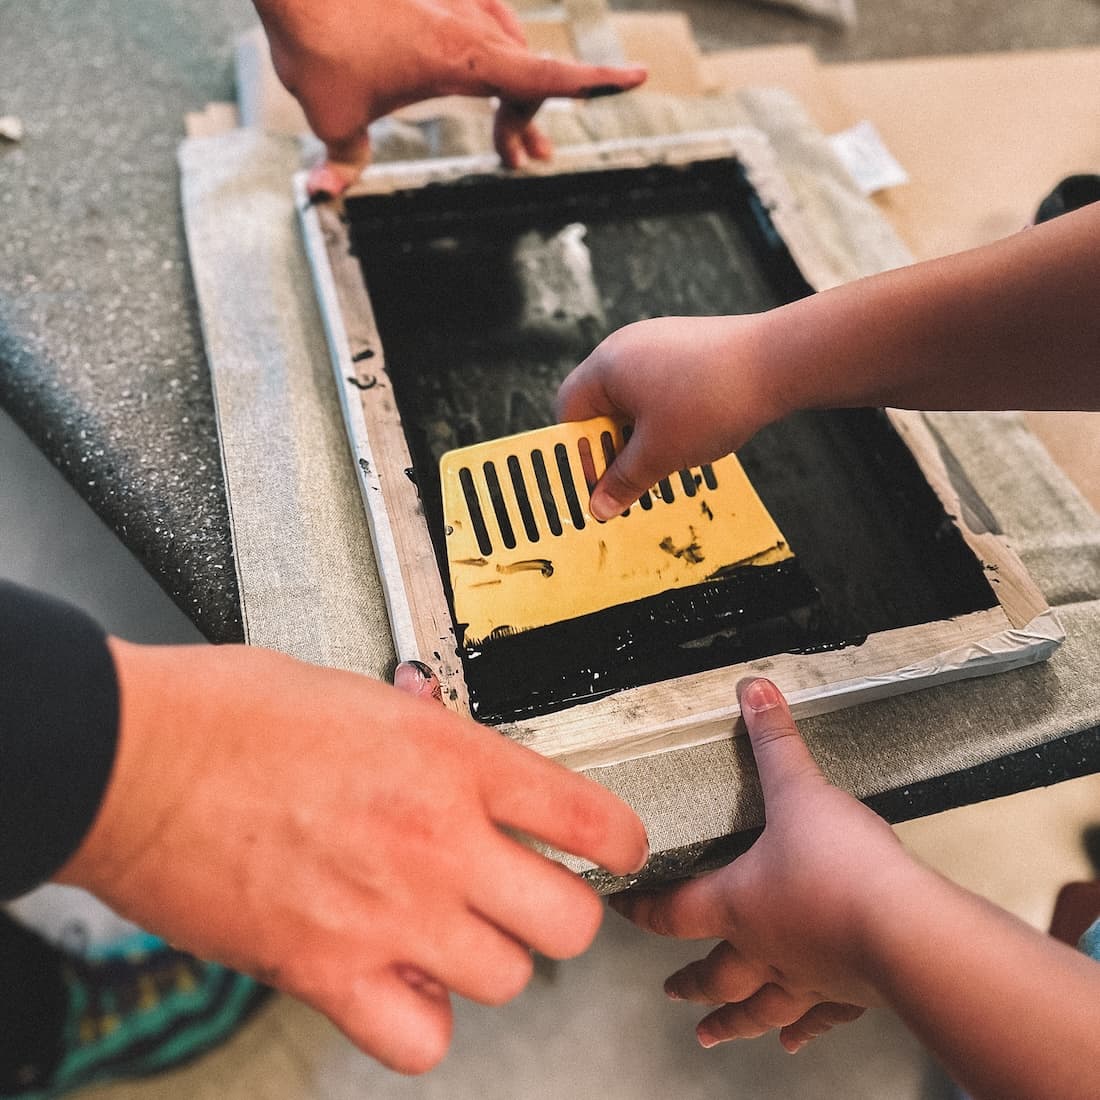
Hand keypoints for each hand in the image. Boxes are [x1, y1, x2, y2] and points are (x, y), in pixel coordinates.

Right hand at [58, 640, 647, 1073]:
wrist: (140, 759)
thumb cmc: (233, 715)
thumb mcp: (356, 694)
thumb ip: (419, 726)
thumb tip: (440, 723)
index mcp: (452, 759)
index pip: (589, 818)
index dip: (623, 842)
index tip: (618, 851)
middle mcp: (437, 841)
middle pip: (568, 923)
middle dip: (560, 916)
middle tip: (532, 900)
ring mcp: (390, 914)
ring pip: (504, 980)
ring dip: (487, 962)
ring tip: (450, 935)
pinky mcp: (328, 971)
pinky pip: (419, 1040)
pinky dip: (419, 1022)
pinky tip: (397, 984)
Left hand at [253, 0, 646, 195]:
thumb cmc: (316, 41)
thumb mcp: (330, 117)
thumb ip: (341, 159)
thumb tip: (323, 193)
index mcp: (466, 58)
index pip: (548, 76)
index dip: (596, 83)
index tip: (638, 77)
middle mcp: (471, 24)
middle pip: (527, 77)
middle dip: (528, 124)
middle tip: (525, 162)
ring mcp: (456, 2)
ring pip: (507, 51)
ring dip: (510, 94)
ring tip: (509, 140)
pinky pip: (483, 26)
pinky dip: (488, 59)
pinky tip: (471, 76)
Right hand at [556, 315, 788, 519]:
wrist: (778, 362)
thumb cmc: (709, 402)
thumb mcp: (659, 454)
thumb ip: (623, 482)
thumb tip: (598, 508)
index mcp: (606, 366)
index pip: (569, 412)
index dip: (581, 453)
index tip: (603, 483)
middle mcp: (627, 347)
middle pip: (601, 406)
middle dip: (615, 447)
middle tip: (634, 481)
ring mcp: (659, 343)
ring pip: (635, 401)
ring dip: (643, 436)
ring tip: (667, 463)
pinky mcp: (688, 347)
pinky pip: (662, 388)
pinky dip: (667, 417)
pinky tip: (692, 437)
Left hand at [611, 678, 913, 1052]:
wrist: (909, 931)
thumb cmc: (845, 871)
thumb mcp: (800, 790)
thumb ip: (775, 740)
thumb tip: (753, 691)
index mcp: (738, 905)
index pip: (673, 910)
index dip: (643, 909)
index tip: (622, 911)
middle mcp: (767, 949)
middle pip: (716, 974)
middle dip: (691, 983)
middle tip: (673, 993)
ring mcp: (809, 977)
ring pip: (760, 1007)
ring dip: (735, 1020)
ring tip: (714, 1036)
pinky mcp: (853, 991)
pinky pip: (824, 1017)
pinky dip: (809, 1031)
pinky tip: (801, 1043)